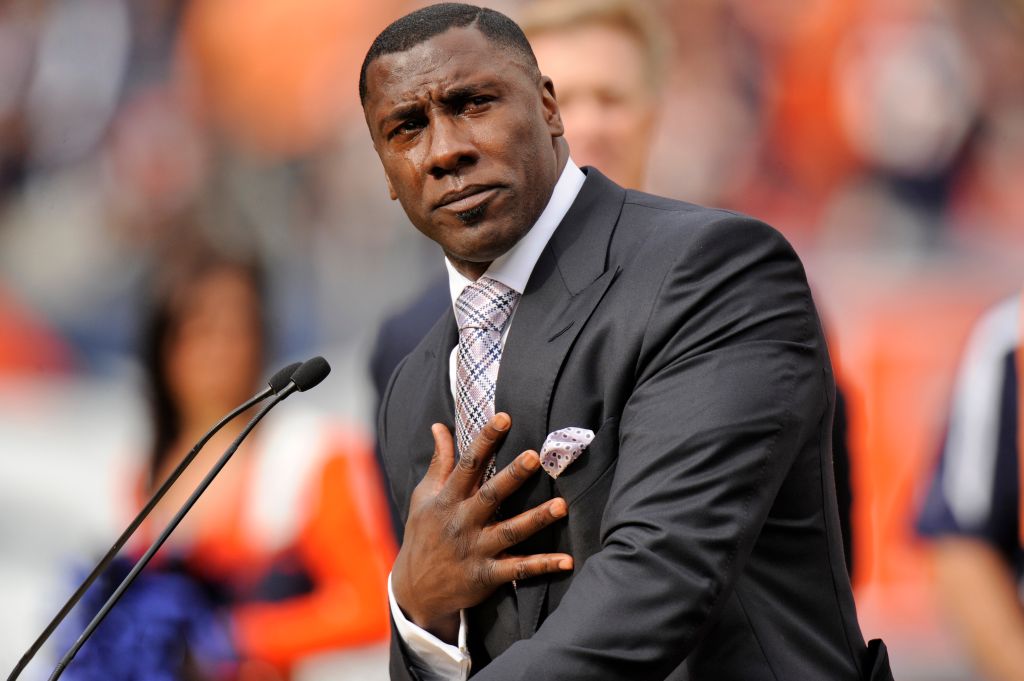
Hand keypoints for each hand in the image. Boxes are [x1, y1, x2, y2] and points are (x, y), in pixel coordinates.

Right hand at [391, 413, 572, 642]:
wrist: (415, 590)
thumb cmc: (424, 535)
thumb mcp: (424, 498)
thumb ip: (439, 462)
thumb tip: (440, 426)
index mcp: (447, 500)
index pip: (467, 465)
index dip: (485, 440)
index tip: (504, 417)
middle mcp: (462, 523)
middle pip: (490, 496)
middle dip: (512, 476)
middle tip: (534, 456)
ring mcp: (476, 550)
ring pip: (510, 532)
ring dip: (536, 519)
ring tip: (562, 506)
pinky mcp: (487, 575)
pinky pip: (518, 570)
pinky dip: (543, 566)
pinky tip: (568, 561)